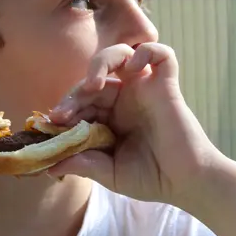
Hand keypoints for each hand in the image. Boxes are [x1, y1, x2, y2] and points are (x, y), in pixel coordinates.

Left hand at [47, 43, 220, 207]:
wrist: (188, 183)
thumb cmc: (153, 179)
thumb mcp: (110, 173)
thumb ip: (83, 164)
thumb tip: (48, 166)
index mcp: (112, 117)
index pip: (82, 100)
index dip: (65, 108)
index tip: (52, 123)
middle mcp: (127, 99)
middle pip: (95, 77)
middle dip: (75, 94)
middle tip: (64, 114)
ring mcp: (146, 89)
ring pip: (122, 54)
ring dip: (102, 62)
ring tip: (94, 83)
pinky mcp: (167, 86)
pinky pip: (161, 54)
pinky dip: (147, 52)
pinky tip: (133, 69)